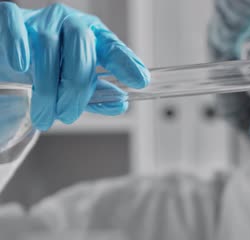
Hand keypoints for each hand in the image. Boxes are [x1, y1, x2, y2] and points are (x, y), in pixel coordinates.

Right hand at [0, 2, 149, 129]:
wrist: (9, 59)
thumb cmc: (50, 70)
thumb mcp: (76, 85)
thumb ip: (98, 95)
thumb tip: (120, 104)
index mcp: (94, 37)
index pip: (114, 48)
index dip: (127, 63)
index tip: (140, 81)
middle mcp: (71, 23)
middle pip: (81, 45)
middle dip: (76, 85)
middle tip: (69, 114)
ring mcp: (42, 19)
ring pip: (48, 45)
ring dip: (47, 85)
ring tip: (45, 115)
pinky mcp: (12, 18)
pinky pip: (15, 25)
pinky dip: (19, 44)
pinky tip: (22, 65)